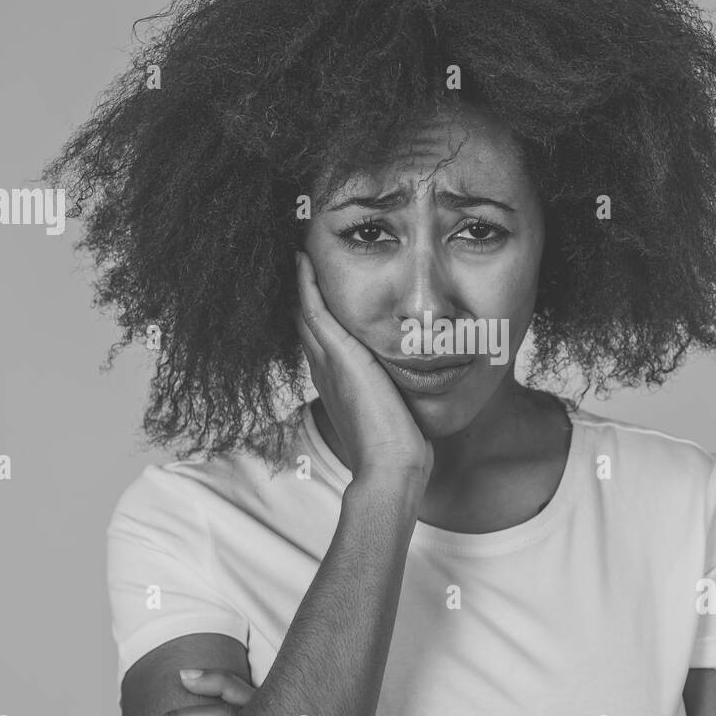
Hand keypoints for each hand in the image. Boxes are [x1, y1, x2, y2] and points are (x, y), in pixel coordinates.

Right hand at [294, 250, 433, 482]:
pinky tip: (303, 259)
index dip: (317, 308)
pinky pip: (313, 309)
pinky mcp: (338, 355)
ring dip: (301, 280)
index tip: (317, 284)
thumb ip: (396, 390)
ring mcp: (327, 361)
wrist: (391, 465)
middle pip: (306, 319)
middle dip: (303, 289)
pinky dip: (306, 283)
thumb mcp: (395, 408)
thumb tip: (417, 383)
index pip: (321, 335)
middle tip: (300, 257)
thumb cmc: (399, 447)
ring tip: (298, 250)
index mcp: (337, 380)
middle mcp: (325, 368)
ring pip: (305, 310)